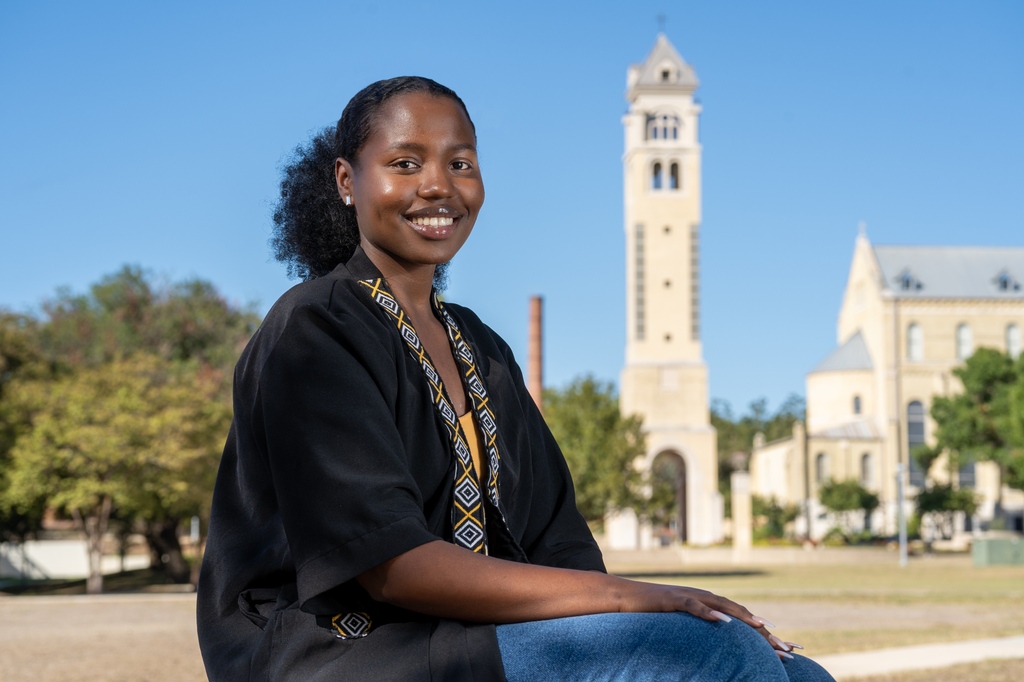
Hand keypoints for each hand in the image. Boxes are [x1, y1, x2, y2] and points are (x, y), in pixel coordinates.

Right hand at [617, 581, 800, 659]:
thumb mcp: (679, 626)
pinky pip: (693, 605)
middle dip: (764, 632)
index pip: (741, 620)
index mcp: (706, 606)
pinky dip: (709, 612)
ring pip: (722, 605)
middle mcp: (702, 598)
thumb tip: (716, 650)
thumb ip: (698, 632)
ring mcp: (688, 596)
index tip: (787, 652)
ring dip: (744, 618)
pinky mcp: (671, 599)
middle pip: (739, 613)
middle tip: (786, 649)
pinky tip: (723, 621)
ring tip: (764, 629)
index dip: (764, 635)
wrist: (622, 597)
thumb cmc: (649, 614)